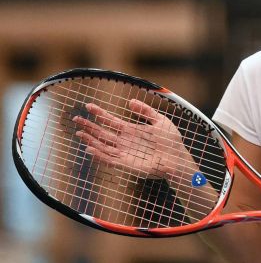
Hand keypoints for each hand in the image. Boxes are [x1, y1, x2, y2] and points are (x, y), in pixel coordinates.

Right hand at [73, 99, 187, 178]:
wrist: (178, 158)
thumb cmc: (172, 141)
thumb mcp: (160, 120)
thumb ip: (145, 111)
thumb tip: (130, 101)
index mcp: (131, 130)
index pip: (111, 120)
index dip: (99, 113)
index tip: (88, 106)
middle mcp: (125, 141)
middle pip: (102, 133)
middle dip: (89, 126)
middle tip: (76, 119)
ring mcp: (124, 153)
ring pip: (103, 146)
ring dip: (91, 140)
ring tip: (79, 133)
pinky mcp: (126, 164)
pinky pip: (109, 160)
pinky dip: (99, 155)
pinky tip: (90, 148)